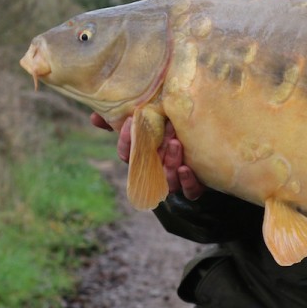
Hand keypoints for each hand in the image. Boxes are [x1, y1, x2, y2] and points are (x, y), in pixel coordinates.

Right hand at [90, 112, 205, 199]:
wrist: (212, 143)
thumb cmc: (174, 129)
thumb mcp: (153, 118)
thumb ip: (126, 117)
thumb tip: (94, 117)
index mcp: (146, 155)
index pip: (128, 154)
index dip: (126, 142)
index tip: (129, 122)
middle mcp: (159, 169)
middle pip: (147, 167)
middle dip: (149, 151)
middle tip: (157, 130)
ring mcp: (176, 179)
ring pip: (168, 180)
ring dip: (169, 163)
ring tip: (175, 143)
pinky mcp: (195, 184)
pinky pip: (190, 190)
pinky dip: (187, 182)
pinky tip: (186, 168)